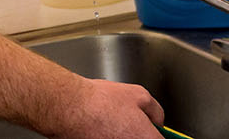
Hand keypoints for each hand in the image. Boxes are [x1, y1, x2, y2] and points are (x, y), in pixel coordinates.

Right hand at [45, 78, 163, 138]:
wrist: (70, 108)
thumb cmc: (100, 102)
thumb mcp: (139, 94)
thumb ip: (155, 110)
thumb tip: (156, 119)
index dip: (158, 134)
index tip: (155, 131)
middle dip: (140, 134)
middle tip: (133, 124)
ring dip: (124, 135)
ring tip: (115, 124)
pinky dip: (109, 136)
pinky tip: (103, 128)